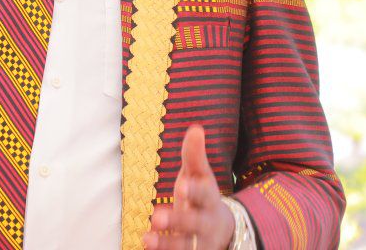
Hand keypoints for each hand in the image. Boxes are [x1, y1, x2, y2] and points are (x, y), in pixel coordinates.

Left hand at [143, 124, 235, 249]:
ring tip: (147, 238)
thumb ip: (195, 155)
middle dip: (177, 220)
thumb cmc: (201, 196)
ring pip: (185, 246)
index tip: (181, 186)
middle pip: (194, 224)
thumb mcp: (199, 175)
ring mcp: (199, 243)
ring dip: (167, 243)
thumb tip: (196, 128)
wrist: (219, 230)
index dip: (194, 192)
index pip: (204, 194)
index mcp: (209, 199)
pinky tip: (146, 246)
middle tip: (157, 216)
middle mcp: (206, 223)